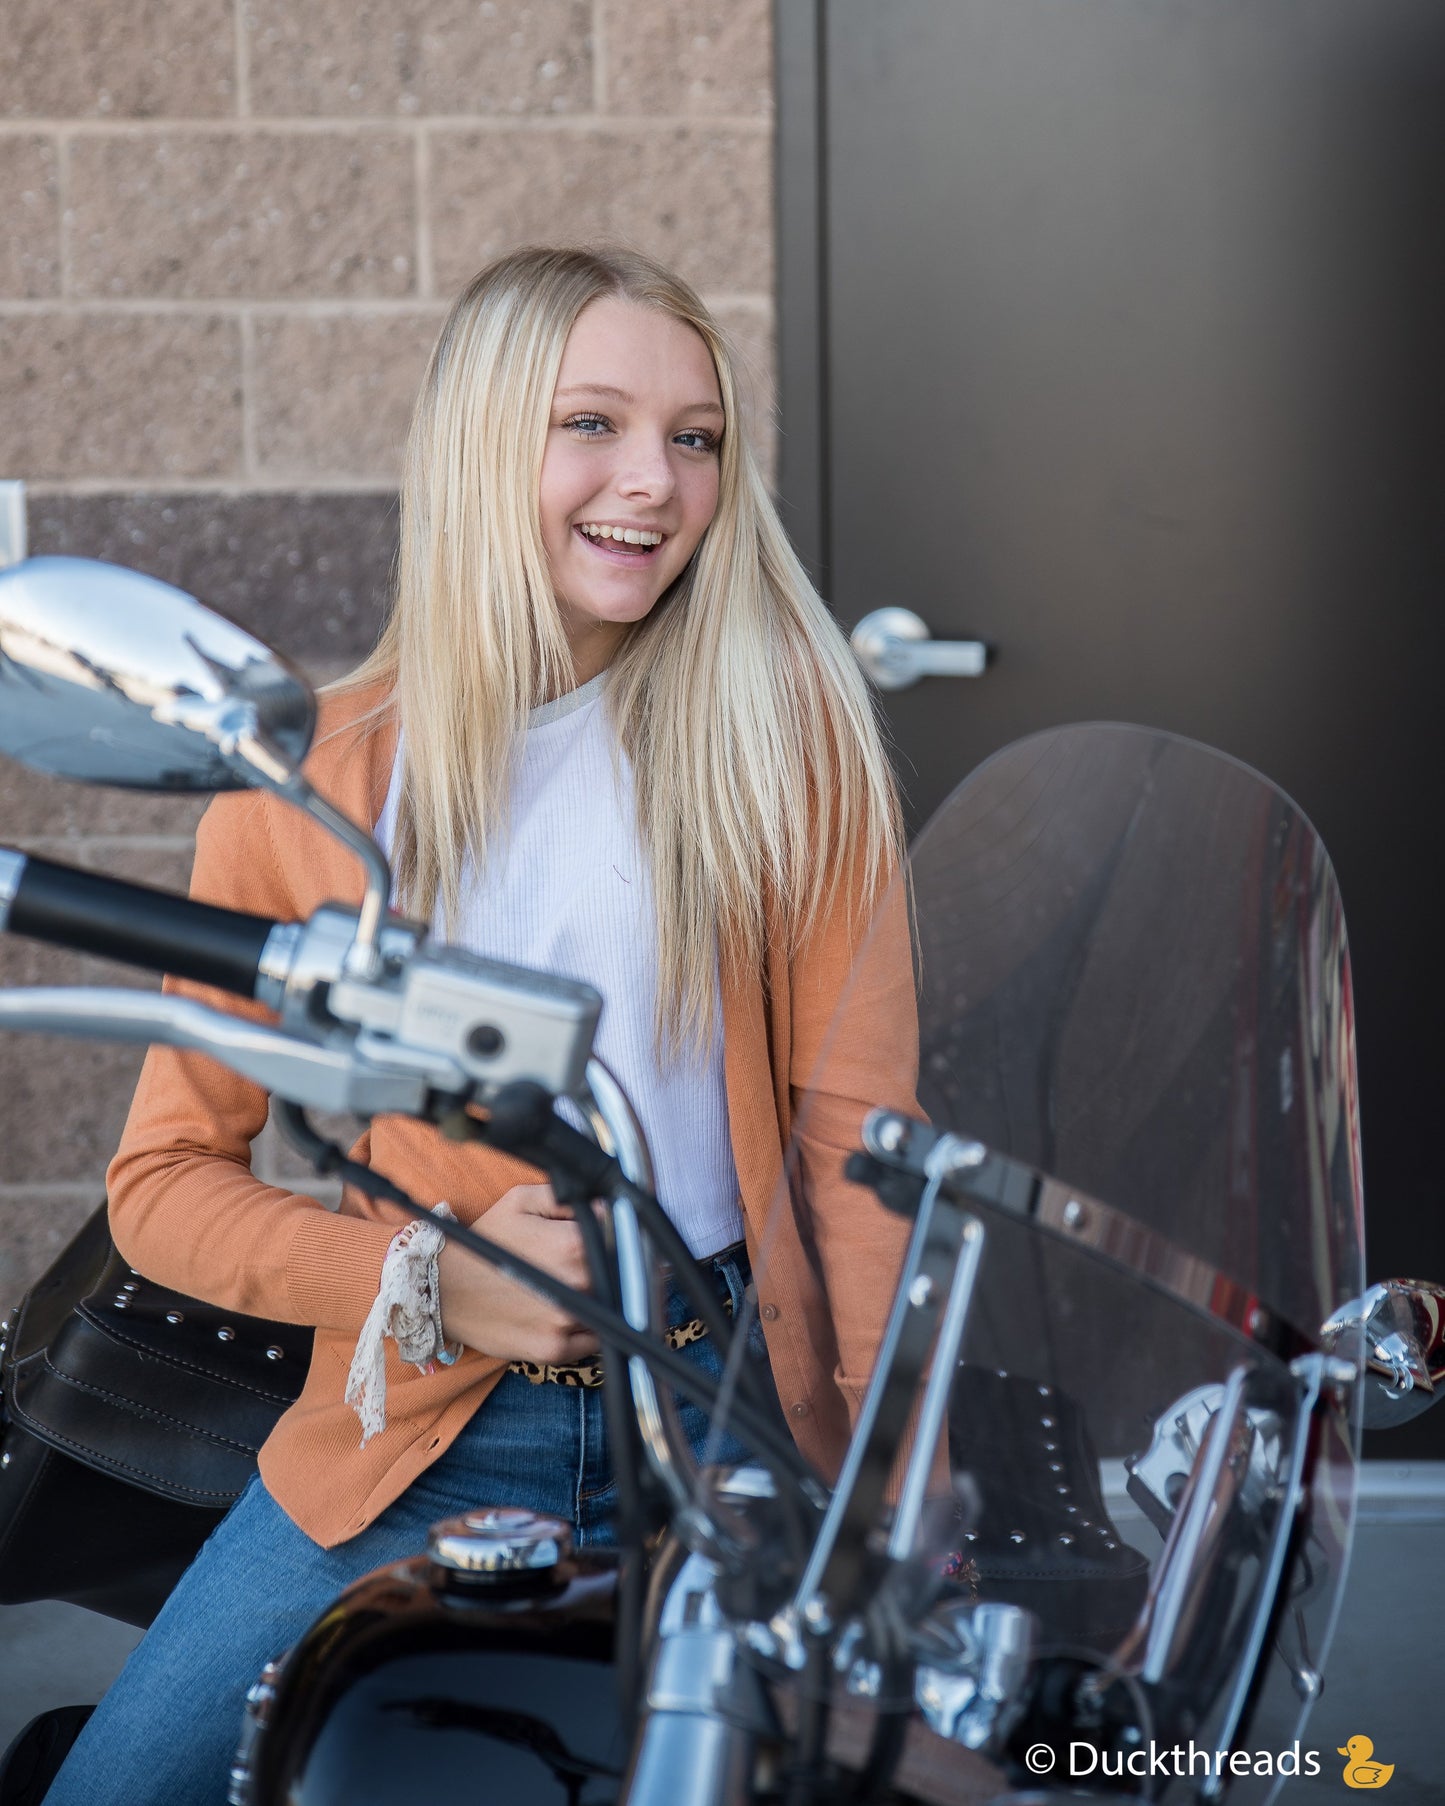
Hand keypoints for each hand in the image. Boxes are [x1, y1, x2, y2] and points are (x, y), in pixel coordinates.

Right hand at [437, 1183, 600, 1365]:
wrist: (442, 1290)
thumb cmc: (484, 1243)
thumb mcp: (520, 1201)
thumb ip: (566, 1197)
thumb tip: (604, 1206)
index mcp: (572, 1244)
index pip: (617, 1238)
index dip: (607, 1237)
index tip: (594, 1240)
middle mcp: (575, 1284)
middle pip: (615, 1276)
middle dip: (601, 1269)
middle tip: (573, 1265)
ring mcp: (566, 1321)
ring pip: (606, 1309)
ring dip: (596, 1300)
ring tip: (566, 1290)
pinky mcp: (554, 1350)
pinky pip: (591, 1342)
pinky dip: (585, 1330)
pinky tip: (563, 1314)